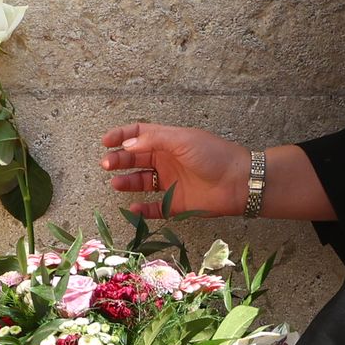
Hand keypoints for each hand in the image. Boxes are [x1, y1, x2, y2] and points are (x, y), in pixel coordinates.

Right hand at [99, 123, 246, 222]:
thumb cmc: (213, 155)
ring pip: (142, 182)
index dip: (122, 136)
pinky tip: (133, 208)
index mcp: (169, 142)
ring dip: (127, 182)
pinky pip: (155, 208)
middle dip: (119, 160)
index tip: (106, 142)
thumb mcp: (182, 140)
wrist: (237, 182)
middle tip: (106, 164)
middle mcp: (168, 161)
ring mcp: (172, 183)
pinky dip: (143, 210)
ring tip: (116, 183)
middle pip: (136, 158)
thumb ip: (154, 140)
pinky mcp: (178, 204)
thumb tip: (127, 145)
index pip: (140, 135)